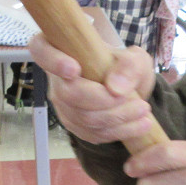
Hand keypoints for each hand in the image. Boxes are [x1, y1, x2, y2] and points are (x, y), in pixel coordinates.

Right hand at [28, 33, 156, 145]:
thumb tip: (115, 88)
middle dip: (103, 100)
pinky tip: (141, 124)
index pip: (41, 51)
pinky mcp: (75, 126)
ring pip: (83, 118)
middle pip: (68, 94)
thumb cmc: (124, 67)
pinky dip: (119, 131)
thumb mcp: (135, 58)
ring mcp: (63, 106)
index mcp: (61, 50)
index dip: (53, 61)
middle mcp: (56, 80)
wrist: (128, 89)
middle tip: (133, 98)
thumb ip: (129, 66)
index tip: (74, 68)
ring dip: (117, 118)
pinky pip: (92, 133)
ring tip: (144, 110)